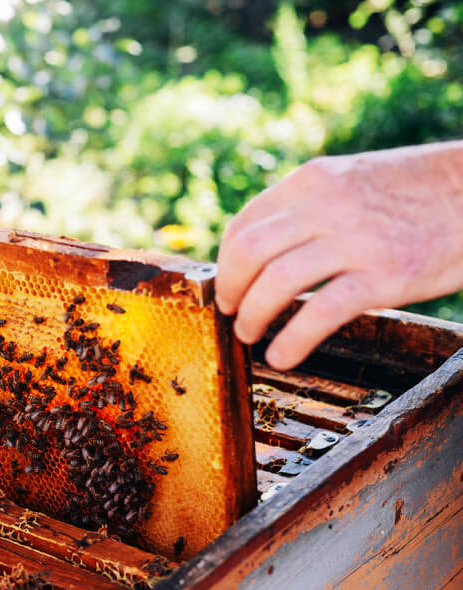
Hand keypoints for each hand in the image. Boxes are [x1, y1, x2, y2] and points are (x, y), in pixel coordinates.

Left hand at [215, 141, 462, 369]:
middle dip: (230, 291)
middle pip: (247, 254)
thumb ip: (309, 209)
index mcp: (312, 181)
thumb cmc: (416, 193)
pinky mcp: (384, 275)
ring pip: (275, 284)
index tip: (227, 286)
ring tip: (251, 336)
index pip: (244, 225)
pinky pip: (318, 314)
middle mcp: (325, 206)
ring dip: (253, 318)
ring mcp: (354, 240)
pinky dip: (291, 341)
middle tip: (232, 313)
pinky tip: (283, 356)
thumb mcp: (352, 182)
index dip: (225, 263)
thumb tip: (267, 252)